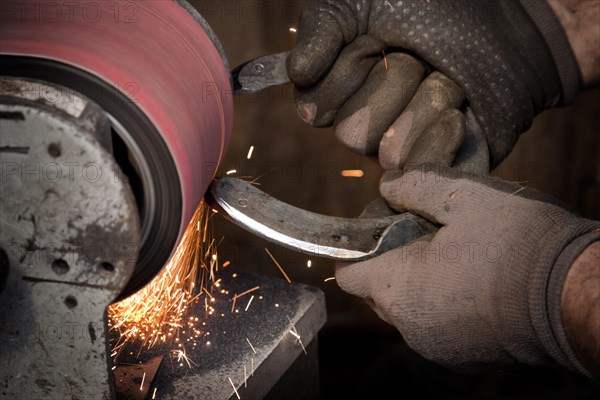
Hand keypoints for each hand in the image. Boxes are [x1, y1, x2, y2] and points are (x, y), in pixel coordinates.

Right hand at [287, 0, 579, 167]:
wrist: (508, 18)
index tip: (377, 39)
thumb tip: (297, 73)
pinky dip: (445, 137)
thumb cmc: (430, 6)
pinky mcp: (440, 165)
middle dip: (394, 80)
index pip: (315, 109)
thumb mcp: (363, 1)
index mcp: (338, 92)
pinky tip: (462, 111)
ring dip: (427, 100)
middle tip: (420, 55)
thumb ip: (321, 27)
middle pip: (352, 134)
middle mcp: (365, 126)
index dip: (349, 69)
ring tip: (448, 77)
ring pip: (390, 153)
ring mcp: (402, 149)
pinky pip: (424, 175)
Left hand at [335, 165, 599, 372]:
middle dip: (389, 258)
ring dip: (416, 279)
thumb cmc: (521, 245)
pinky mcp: (461, 355)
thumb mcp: (464, 197)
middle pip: (375, 290)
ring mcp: (436, 345)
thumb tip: (388, 185)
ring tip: (454, 252)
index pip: (348, 273)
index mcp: (398, 289)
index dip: (358, 244)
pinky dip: (439, 301)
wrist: (577, 297)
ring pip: (405, 307)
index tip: (384, 224)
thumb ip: (414, 187)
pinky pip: (432, 323)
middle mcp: (410, 326)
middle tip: (426, 230)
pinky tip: (471, 277)